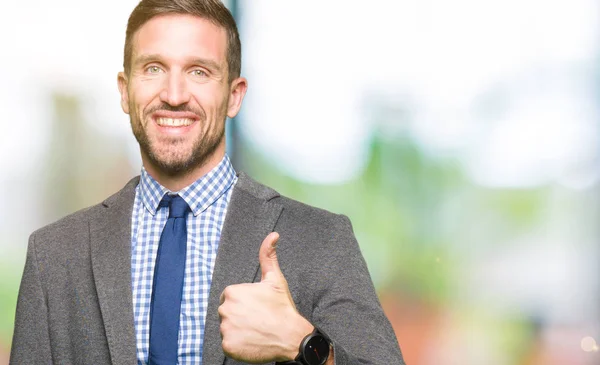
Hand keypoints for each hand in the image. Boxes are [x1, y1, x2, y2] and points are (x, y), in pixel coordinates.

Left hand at [218, 232, 313, 362]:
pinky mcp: (228, 346)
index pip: (231, 298)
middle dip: (240, 316)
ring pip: (228, 328)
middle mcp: (225, 309)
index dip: (245, 303)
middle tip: (258, 320)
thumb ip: (268, 255)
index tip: (258, 308)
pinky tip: (252, 342)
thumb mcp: (275, 279)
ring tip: (256, 330)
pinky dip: (238, 345)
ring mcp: (226, 329)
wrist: (291, 336)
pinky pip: (229, 344)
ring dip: (239, 330)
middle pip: (228, 312)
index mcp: (233, 292)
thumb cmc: (282, 307)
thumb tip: (273, 235)